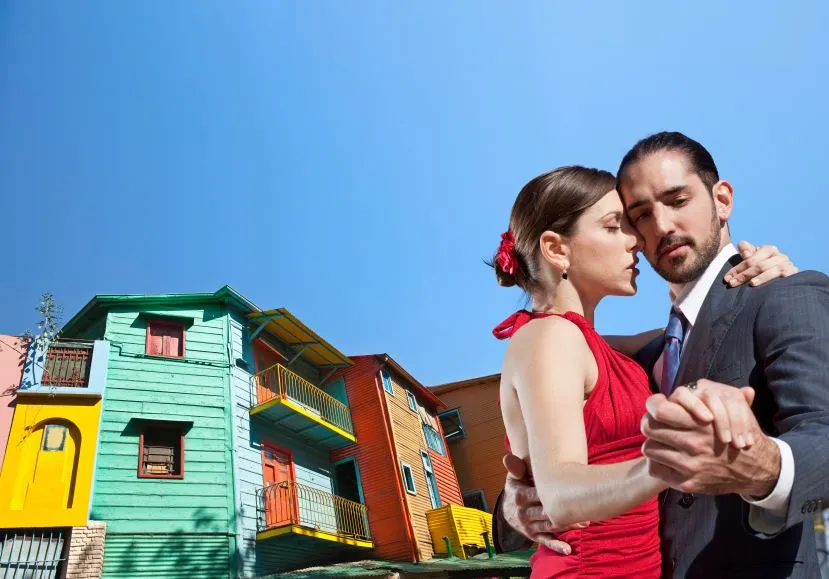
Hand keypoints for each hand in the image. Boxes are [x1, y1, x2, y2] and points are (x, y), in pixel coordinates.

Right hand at [502, 454, 581, 553]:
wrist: (508, 509)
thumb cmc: (516, 488)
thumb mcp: (513, 477)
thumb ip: (515, 468)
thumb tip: (507, 457)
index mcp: (519, 497)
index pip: (539, 495)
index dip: (554, 493)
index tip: (571, 491)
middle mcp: (523, 514)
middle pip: (547, 512)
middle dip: (565, 512)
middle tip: (586, 509)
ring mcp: (529, 526)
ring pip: (550, 526)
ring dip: (567, 526)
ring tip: (584, 522)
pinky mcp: (534, 537)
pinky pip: (546, 541)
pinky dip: (556, 546)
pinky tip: (567, 550)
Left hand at [640, 384, 780, 495]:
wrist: (757, 468)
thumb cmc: (735, 434)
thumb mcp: (729, 410)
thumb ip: (706, 398)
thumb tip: (691, 388)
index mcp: (700, 422)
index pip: (659, 410)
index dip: (654, 406)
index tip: (657, 408)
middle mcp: (692, 443)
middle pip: (649, 428)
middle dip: (650, 424)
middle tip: (655, 424)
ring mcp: (689, 465)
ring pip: (649, 448)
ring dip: (653, 444)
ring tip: (662, 442)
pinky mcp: (687, 483)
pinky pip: (655, 468)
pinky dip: (657, 463)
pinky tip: (666, 458)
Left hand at [723, 241, 797, 286]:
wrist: (783, 278)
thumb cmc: (762, 268)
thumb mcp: (753, 260)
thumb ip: (746, 252)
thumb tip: (745, 250)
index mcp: (768, 249)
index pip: (750, 259)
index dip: (737, 268)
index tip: (727, 278)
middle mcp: (779, 255)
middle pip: (759, 265)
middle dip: (744, 275)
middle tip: (732, 284)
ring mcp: (787, 264)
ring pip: (772, 270)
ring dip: (760, 278)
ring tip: (751, 284)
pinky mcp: (793, 273)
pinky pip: (785, 276)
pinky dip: (777, 280)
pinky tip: (770, 286)